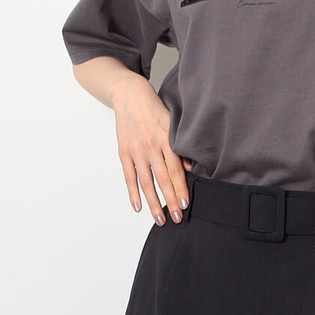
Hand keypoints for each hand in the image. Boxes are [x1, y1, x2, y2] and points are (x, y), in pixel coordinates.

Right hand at [109, 72, 192, 225]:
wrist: (130, 95)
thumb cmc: (155, 109)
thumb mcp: (173, 122)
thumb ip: (180, 145)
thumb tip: (190, 167)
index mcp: (166, 139)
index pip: (175, 169)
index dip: (180, 188)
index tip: (186, 204)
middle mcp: (151, 146)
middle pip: (162, 179)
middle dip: (170, 200)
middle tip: (177, 218)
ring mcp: (136, 150)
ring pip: (145, 182)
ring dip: (153, 202)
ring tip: (160, 219)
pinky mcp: (124, 152)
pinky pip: (129, 176)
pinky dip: (133, 193)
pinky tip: (138, 207)